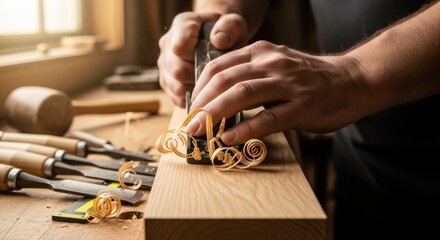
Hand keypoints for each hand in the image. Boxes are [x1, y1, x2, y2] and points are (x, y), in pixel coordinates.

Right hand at [157, 12, 248, 106]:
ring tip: (213, 85)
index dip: (197, 58)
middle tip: (218, 78)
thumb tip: (219, 41)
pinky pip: (176, 97)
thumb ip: (230, 27)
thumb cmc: (228, 33)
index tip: (213, 59)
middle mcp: (167, 44)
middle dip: (201, 78)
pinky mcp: (167, 82)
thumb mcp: (235, 25)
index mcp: (182, 26)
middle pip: (178, 71)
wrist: (219, 41)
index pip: (180, 46)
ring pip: (176, 87)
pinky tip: (206, 93)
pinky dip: (193, 100)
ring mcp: (165, 65)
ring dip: (197, 91)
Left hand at [188, 40, 365, 144]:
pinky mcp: (302, 107)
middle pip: (225, 80)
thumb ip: (250, 76)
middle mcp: (271, 64)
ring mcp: (288, 84)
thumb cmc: (310, 78)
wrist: (352, 80)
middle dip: (201, 104)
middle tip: (188, 123)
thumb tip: (218, 99)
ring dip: (215, 115)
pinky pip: (268, 119)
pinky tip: (229, 138)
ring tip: (199, 131)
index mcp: (261, 53)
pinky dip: (245, 129)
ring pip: (242, 96)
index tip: (191, 107)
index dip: (199, 88)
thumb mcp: (276, 66)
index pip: (219, 67)